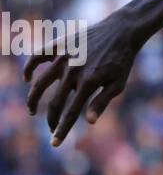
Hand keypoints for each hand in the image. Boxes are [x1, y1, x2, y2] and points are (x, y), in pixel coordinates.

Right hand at [24, 8, 141, 145]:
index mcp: (88, 83)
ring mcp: (63, 57)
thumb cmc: (122, 60)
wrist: (121, 31)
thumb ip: (102, 102)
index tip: (54, 143)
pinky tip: (28, 79)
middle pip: (55, 102)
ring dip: (33, 98)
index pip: (70, 113)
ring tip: (32, 110)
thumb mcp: (117, 84)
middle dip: (51, 119)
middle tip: (51, 128)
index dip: (61, 130)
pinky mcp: (59, 45)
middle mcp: (72, 71)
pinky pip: (38, 57)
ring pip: (40, 82)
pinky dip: (30, 68)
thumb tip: (89, 122)